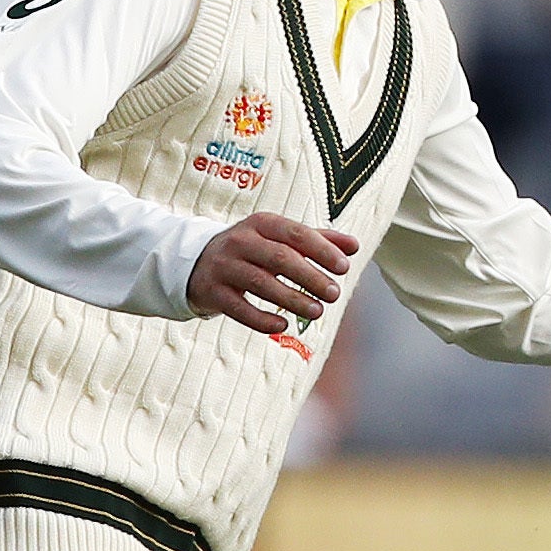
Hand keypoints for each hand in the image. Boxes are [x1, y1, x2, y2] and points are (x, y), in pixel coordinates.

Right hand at [191, 211, 356, 344]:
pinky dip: (262, 319)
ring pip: (260, 283)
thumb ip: (317, 240)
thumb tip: (354, 246)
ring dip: (292, 299)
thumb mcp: (281, 238)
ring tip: (317, 312)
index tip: (344, 267)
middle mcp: (241, 242)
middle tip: (334, 294)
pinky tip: (284, 325)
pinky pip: (238, 308)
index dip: (322, 250)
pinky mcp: (213, 292)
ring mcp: (224, 266)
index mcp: (262, 224)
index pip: (295, 233)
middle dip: (310, 277)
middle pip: (279, 258)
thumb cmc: (253, 249)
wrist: (197, 261)